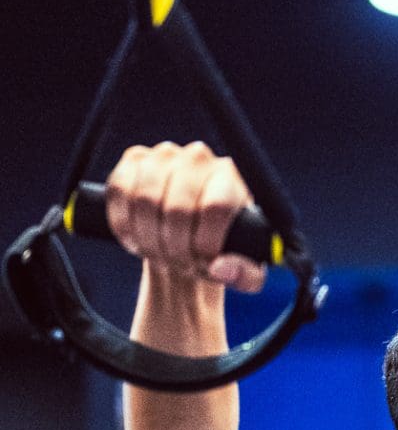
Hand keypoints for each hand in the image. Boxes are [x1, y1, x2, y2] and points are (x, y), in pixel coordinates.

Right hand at [106, 140, 265, 292]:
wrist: (190, 234)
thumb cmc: (223, 250)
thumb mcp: (245, 270)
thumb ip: (244, 274)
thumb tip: (219, 267)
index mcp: (232, 178)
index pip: (216, 208)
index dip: (204, 245)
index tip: (204, 265)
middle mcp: (199, 158)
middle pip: (178, 209)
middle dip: (176, 251)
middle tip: (181, 267)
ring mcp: (164, 155)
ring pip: (146, 202)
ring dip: (149, 241)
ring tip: (162, 258)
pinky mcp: (134, 159)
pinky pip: (120, 191)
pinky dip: (124, 225)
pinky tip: (137, 242)